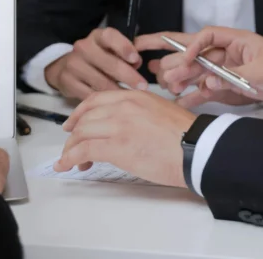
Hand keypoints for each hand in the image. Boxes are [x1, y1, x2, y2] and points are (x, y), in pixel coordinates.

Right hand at [44, 26, 146, 99]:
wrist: (67, 66)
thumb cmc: (98, 57)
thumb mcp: (111, 49)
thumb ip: (125, 54)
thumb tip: (137, 63)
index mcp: (97, 36)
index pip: (110, 37)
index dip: (124, 47)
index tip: (136, 59)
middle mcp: (83, 47)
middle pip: (109, 63)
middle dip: (129, 76)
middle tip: (143, 86)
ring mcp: (73, 65)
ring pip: (100, 82)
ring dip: (118, 91)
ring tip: (131, 96)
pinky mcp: (67, 82)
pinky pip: (90, 94)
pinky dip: (104, 99)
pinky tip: (114, 102)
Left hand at [54, 90, 195, 187]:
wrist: (196, 148)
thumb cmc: (186, 136)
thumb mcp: (161, 112)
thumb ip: (140, 113)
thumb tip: (127, 127)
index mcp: (135, 96)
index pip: (97, 99)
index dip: (80, 112)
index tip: (74, 122)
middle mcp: (123, 106)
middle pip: (85, 117)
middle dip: (74, 134)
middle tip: (71, 146)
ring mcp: (118, 125)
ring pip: (80, 134)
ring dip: (71, 149)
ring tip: (71, 161)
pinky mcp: (115, 146)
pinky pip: (82, 151)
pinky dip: (69, 159)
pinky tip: (66, 166)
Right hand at [147, 42, 256, 107]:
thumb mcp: (261, 71)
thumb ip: (233, 76)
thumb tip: (208, 82)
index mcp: (235, 40)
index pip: (207, 36)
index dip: (192, 46)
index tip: (185, 60)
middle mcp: (227, 52)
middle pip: (195, 52)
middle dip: (175, 59)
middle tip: (157, 70)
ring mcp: (225, 69)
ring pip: (196, 71)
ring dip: (180, 76)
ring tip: (165, 85)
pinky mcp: (227, 84)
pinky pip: (205, 88)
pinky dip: (192, 94)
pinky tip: (178, 99)